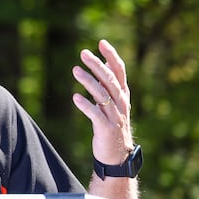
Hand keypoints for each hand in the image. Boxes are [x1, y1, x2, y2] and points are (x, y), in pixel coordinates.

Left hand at [71, 40, 133, 165]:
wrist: (117, 156)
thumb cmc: (112, 126)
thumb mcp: (114, 104)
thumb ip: (109, 84)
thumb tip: (103, 62)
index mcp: (123, 95)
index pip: (120, 71)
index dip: (111, 56)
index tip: (101, 42)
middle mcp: (121, 103)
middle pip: (110, 80)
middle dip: (97, 65)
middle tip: (83, 53)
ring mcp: (115, 116)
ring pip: (102, 95)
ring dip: (88, 81)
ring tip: (75, 70)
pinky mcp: (106, 128)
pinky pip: (95, 114)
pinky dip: (86, 105)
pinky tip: (75, 97)